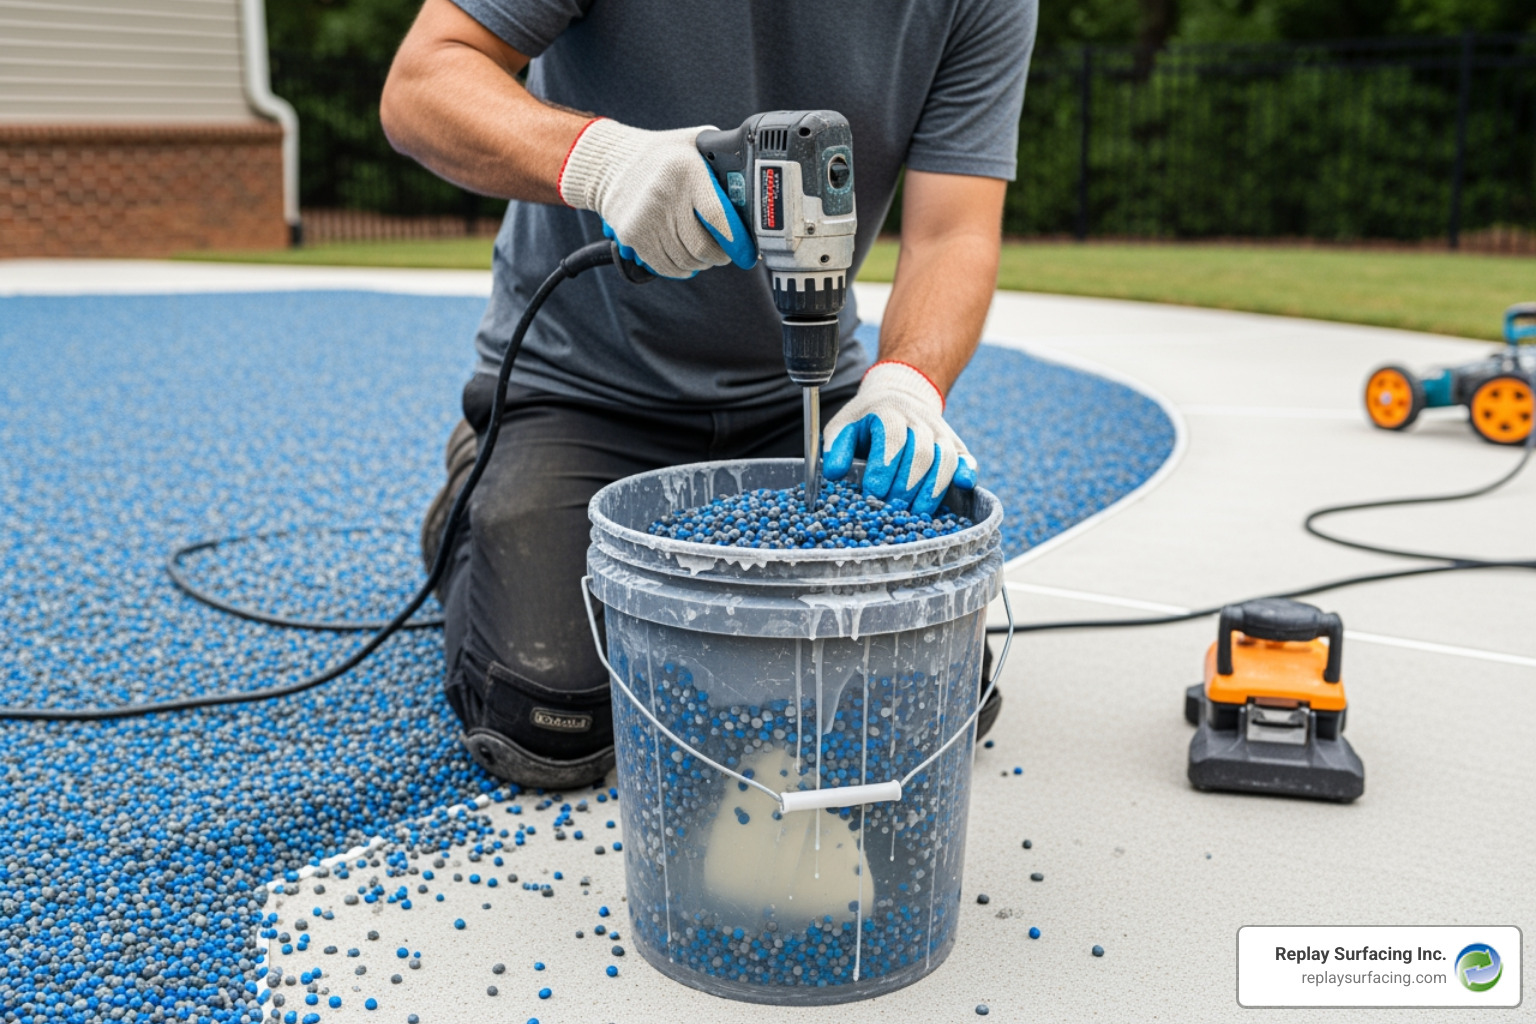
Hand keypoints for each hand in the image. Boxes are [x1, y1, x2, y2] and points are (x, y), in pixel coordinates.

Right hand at [557, 118, 755, 278]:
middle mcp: (665, 195)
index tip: (747, 253)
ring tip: (704, 253)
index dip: (737, 242)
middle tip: (725, 253)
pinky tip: (686, 260)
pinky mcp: (632, 235)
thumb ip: (722, 160)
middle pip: (702, 247)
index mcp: (687, 170)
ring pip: (685, 261)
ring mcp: (646, 218)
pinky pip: (665, 267)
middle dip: (720, 256)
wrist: (610, 163)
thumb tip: (754, 189)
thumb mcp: (694, 144)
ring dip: (701, 263)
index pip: (718, 217)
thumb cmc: (663, 155)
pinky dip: (680, 269)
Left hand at [822, 361, 976, 514]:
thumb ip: (836, 447)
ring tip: (916, 515)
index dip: (883, 469)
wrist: (899, 396)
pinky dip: (967, 472)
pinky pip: (966, 459)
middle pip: (920, 454)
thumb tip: (834, 474)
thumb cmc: (866, 420)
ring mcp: (941, 433)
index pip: (892, 439)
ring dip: (931, 490)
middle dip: (905, 486)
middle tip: (891, 510)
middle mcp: (919, 420)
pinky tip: (963, 487)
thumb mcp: (843, 425)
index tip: (871, 494)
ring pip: (945, 459)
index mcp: (889, 412)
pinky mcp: (956, 445)